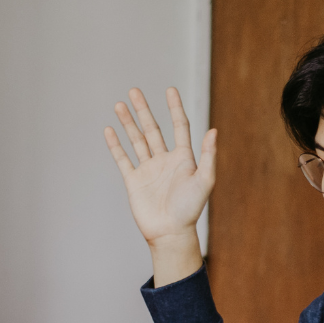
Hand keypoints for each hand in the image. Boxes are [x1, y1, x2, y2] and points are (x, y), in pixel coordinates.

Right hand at [105, 87, 215, 285]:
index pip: (179, 126)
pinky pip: (123, 159)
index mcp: (183, 158)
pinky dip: (116, 145)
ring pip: (136, 140)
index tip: (170, 90)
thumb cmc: (190, 209)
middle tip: (134, 90)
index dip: (175, 108)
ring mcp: (148, 170)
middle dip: (143, 110)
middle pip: (152, 129)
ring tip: (119, 104)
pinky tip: (109, 130)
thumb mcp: (205, 181)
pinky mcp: (134, 181)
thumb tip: (214, 130)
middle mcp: (164, 161)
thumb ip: (209, 156)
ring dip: (128, 123)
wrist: (170, 233)